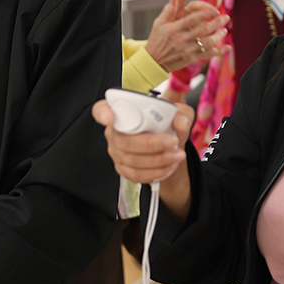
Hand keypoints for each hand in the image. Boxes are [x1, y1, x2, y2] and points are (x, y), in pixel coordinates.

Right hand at [92, 99, 192, 223]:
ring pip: (132, 159)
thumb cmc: (168, 125)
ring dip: (158, 160)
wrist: (170, 146)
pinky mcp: (123, 168)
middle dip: (150, 144)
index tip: (109, 117)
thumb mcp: (179, 113)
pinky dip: (155, 172)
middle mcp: (114, 131)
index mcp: (120, 111)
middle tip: (172, 142)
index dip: (102, 114)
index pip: (101, 110)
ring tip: (177, 155)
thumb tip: (179, 121)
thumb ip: (182, 112)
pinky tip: (169, 166)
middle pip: (123, 140)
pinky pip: (136, 174)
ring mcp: (116, 152)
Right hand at [145, 0, 229, 71]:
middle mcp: (181, 39)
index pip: (193, 19)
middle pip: (203, 30)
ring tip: (224, 30)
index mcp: (174, 29)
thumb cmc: (156, 40)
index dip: (205, 13)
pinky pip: (208, 54)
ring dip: (219, 36)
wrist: (154, 61)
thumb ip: (169, 9)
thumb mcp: (159, 23)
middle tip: (226, 17)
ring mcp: (187, 50)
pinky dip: (219, 51)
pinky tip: (226, 47)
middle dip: (217, 23)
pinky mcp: (191, 59)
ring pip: (208, 43)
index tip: (215, 10)